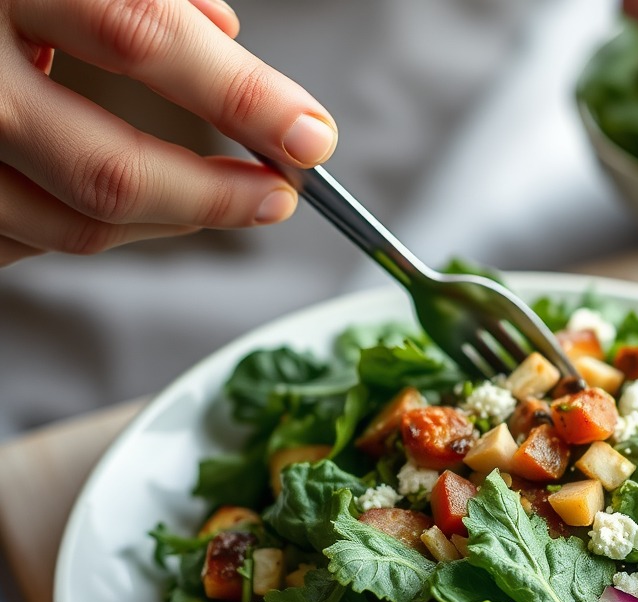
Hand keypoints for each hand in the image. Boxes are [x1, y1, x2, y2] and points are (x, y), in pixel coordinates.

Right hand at [0, 0, 337, 265]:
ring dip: (166, 224)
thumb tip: (223, 32)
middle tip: (277, 195)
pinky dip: (86, 228)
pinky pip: (20, 238)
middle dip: (214, 198)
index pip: (142, 33)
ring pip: (69, 224)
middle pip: (108, 170)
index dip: (242, 97)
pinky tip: (129, 207)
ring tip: (221, 202)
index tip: (312, 137)